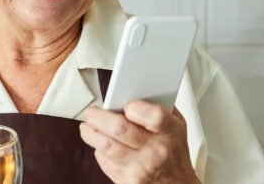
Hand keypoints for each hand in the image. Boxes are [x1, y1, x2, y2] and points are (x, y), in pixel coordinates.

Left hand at [79, 101, 199, 183]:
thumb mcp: (176, 125)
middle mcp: (156, 151)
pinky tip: (100, 145)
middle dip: (99, 117)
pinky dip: (99, 151)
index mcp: (170, 132)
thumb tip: (133, 89)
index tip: (126, 104)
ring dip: (90, 134)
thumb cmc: (174, 150)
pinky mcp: (128, 181)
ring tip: (87, 127)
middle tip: (91, 113)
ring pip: (106, 146)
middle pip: (120, 129)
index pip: (154, 116)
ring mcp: (141, 168)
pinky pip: (105, 162)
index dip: (136, 108)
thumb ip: (159, 107)